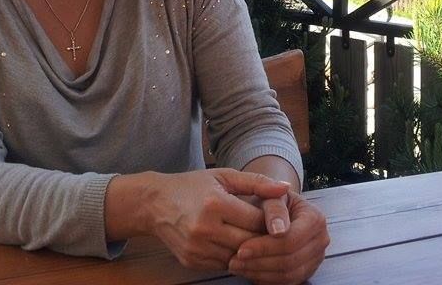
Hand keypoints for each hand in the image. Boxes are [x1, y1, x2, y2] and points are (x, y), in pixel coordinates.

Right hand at [146, 169, 290, 270]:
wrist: (155, 204)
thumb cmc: (193, 186)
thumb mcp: (224, 176)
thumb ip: (257, 182)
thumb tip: (286, 188)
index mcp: (215, 204)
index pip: (256, 221)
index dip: (270, 220)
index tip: (275, 216)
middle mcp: (205, 229)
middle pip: (249, 242)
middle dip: (263, 238)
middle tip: (270, 231)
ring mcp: (197, 248)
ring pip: (238, 258)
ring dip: (249, 250)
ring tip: (255, 238)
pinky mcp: (191, 261)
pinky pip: (223, 265)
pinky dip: (233, 257)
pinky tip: (235, 245)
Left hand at [228, 191, 328, 284]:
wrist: (278, 209)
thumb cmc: (272, 200)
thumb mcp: (271, 196)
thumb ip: (274, 208)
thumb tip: (278, 230)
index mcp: (315, 218)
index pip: (290, 240)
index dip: (265, 247)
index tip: (241, 248)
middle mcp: (320, 240)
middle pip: (290, 260)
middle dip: (259, 262)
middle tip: (234, 261)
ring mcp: (315, 258)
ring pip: (288, 275)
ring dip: (259, 273)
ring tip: (236, 266)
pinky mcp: (306, 271)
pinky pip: (287, 282)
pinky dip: (265, 279)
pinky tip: (248, 270)